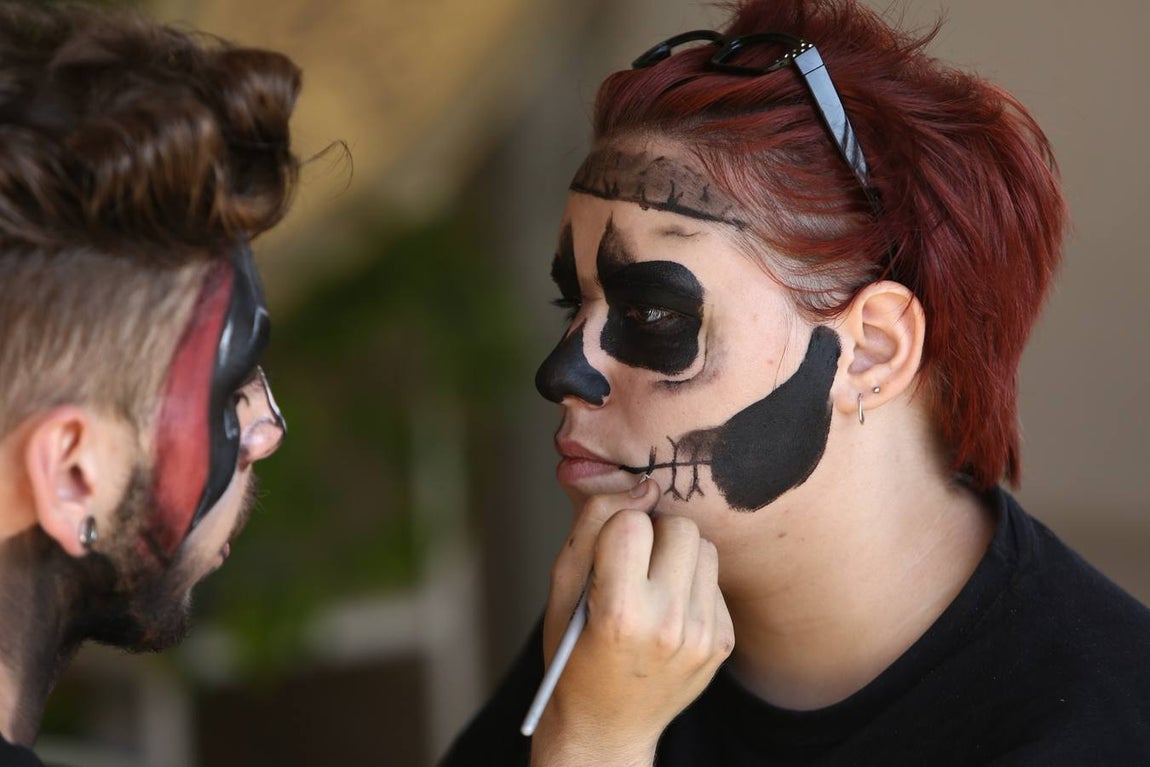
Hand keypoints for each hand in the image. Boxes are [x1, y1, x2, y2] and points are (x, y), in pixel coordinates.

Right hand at [530, 478, 734, 766]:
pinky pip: (715, 580)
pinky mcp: (723, 641)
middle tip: (632, 563)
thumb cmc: (573, 650)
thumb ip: (592, 525)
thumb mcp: (562, 587)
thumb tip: (641, 486)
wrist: (607, 726)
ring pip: (704, 547)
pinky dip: (692, 584)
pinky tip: (668, 610)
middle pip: (680, 526)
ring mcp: (702, 635)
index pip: (632, 521)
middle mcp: (668, 625)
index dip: (615, 528)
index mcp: (619, 612)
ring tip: (651, 584)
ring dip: (677, 554)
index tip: (606, 553)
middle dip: (654, 534)